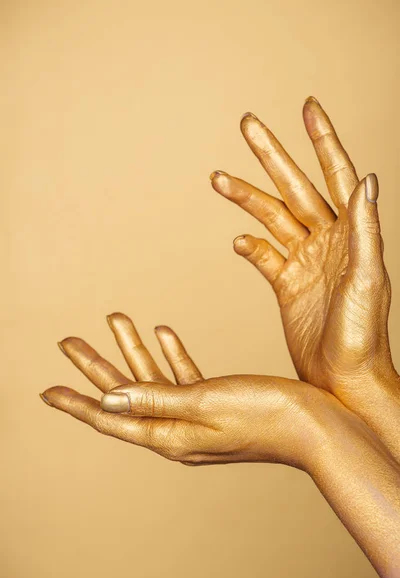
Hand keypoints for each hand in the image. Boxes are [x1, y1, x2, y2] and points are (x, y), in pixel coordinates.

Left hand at [41, 311, 334, 470]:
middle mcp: (177, 429)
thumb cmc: (265, 415)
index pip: (110, 417)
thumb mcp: (204, 403)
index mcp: (169, 435)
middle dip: (95, 366)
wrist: (317, 426)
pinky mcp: (215, 402)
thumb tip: (109, 399)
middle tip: (68, 342)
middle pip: (124, 393)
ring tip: (116, 318)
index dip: (76, 402)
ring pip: (152, 379)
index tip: (47, 391)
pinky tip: (164, 331)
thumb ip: (155, 400)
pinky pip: (183, 377)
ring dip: (133, 348)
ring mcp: (196, 416)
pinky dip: (171, 354)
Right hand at [210, 97, 399, 459]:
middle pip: (295, 187)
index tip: (307, 109)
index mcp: (351, 235)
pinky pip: (264, 255)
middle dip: (273, 155)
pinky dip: (250, 245)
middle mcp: (327, 242)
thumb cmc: (363, 336)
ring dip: (246, 197)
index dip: (324, 141)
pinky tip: (238, 240)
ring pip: (272, 217)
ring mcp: (305, 261)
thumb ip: (364, 230)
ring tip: (219, 178)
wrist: (343, 380)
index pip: (337, 176)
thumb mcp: (367, 280)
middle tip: (249, 125)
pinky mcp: (287, 284)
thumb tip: (367, 179)